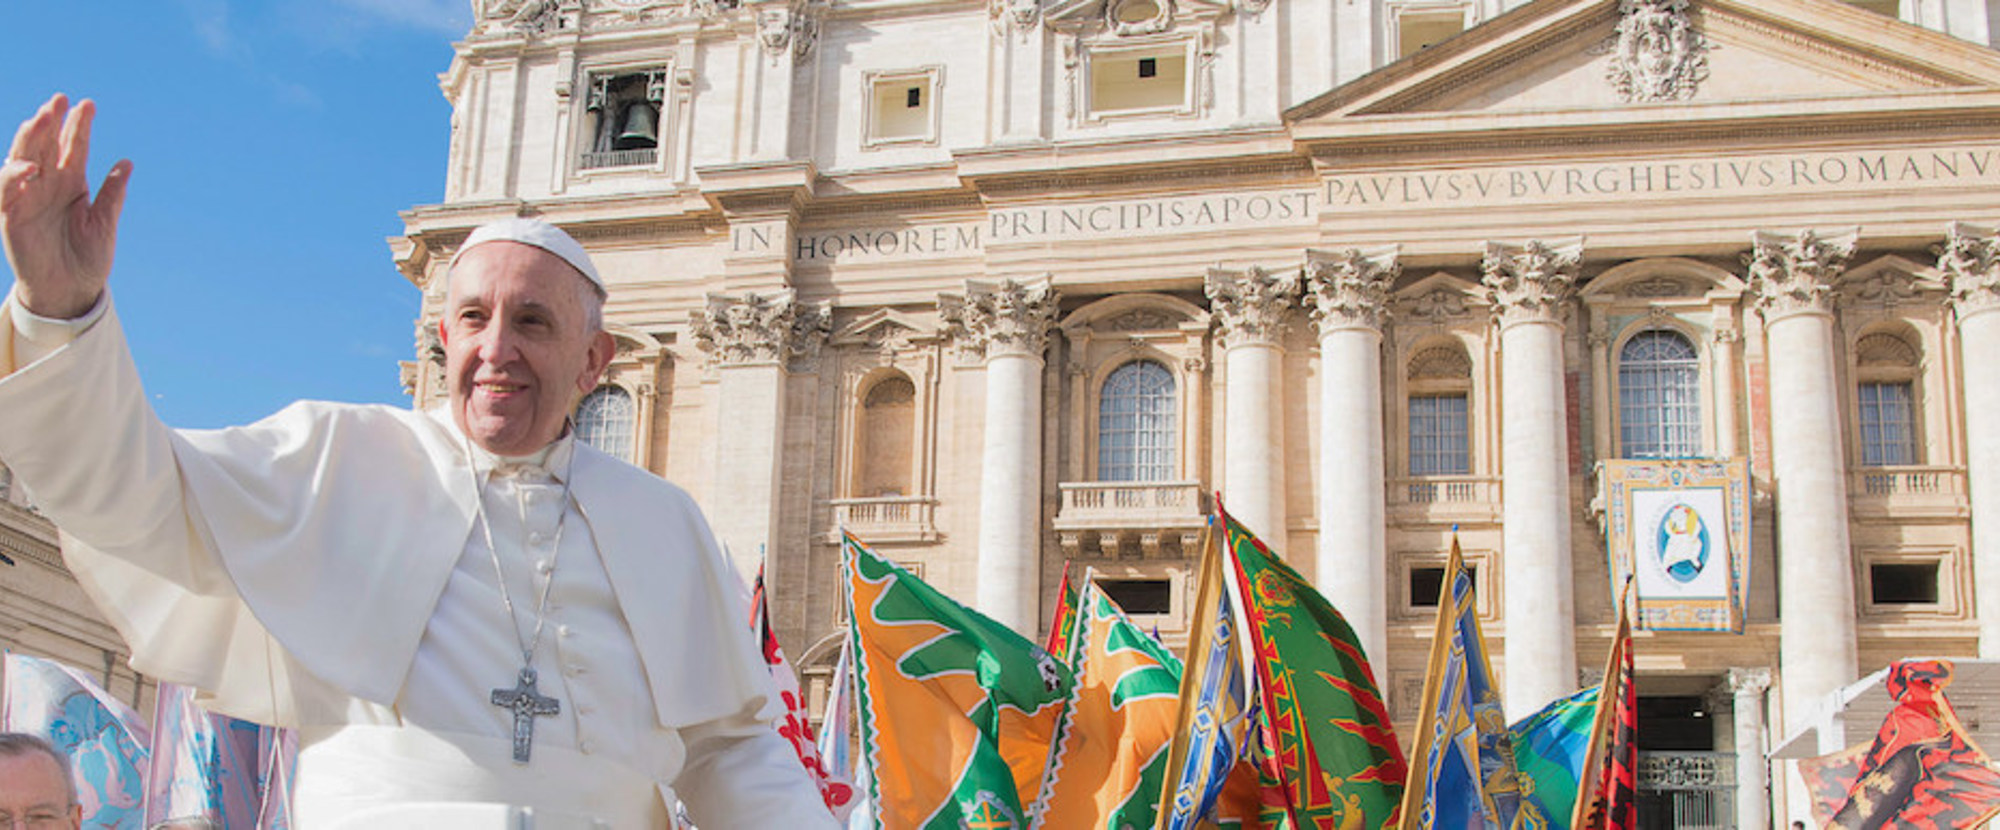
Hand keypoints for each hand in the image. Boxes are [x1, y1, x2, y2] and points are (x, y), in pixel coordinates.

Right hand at [1, 94, 132, 319]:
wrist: (72, 290)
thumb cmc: (88, 257)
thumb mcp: (104, 222)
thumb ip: (112, 193)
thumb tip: (127, 162)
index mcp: (71, 184)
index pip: (72, 147)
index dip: (78, 126)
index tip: (87, 104)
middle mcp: (47, 186)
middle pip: (44, 145)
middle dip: (50, 122)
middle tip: (60, 100)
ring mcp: (27, 198)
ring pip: (22, 159)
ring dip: (30, 139)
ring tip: (41, 119)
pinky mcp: (11, 216)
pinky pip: (7, 191)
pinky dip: (15, 177)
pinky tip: (30, 167)